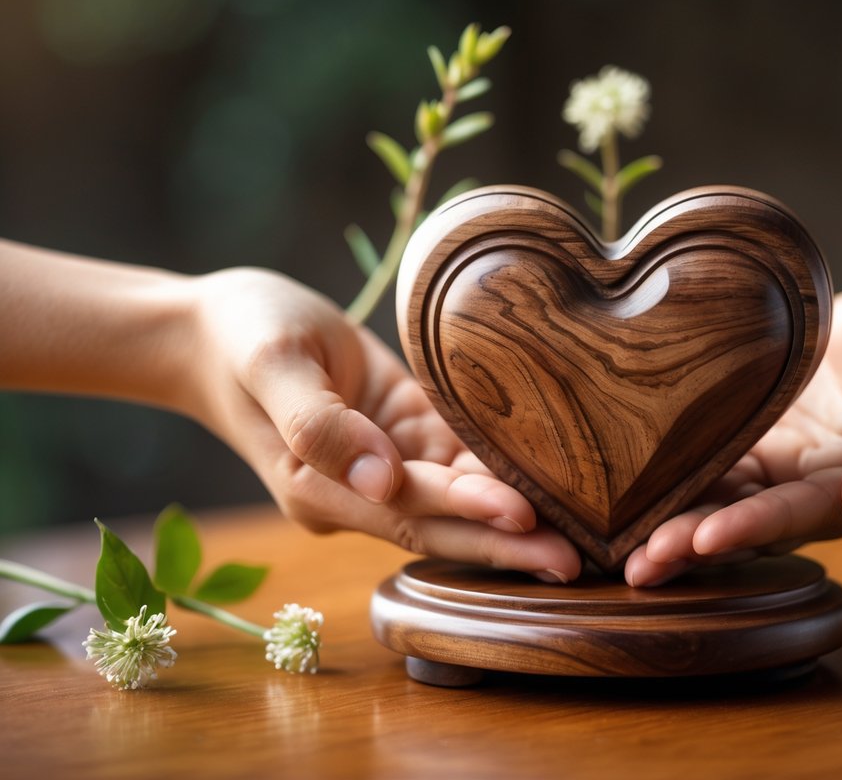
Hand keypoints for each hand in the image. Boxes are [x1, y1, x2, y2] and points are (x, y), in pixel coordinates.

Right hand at [181, 268, 580, 582]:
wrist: (214, 328)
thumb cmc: (239, 336)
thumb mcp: (271, 364)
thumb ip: (317, 424)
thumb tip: (379, 481)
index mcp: (318, 487)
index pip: (406, 510)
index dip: (466, 514)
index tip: (524, 517)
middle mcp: (357, 492)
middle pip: (440, 525)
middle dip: (507, 543)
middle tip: (576, 559)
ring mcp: (382, 467)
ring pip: (456, 497)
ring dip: (513, 515)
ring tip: (580, 532)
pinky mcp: (402, 433)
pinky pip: (455, 457)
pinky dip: (498, 470)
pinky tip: (551, 479)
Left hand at [625, 271, 841, 585]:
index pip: (807, 512)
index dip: (758, 526)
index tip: (707, 537)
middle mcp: (823, 489)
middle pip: (754, 523)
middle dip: (697, 544)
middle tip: (641, 562)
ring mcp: (786, 465)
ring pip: (724, 501)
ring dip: (675, 525)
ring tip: (622, 549)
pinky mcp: (760, 435)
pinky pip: (714, 462)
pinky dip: (674, 480)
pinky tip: (628, 495)